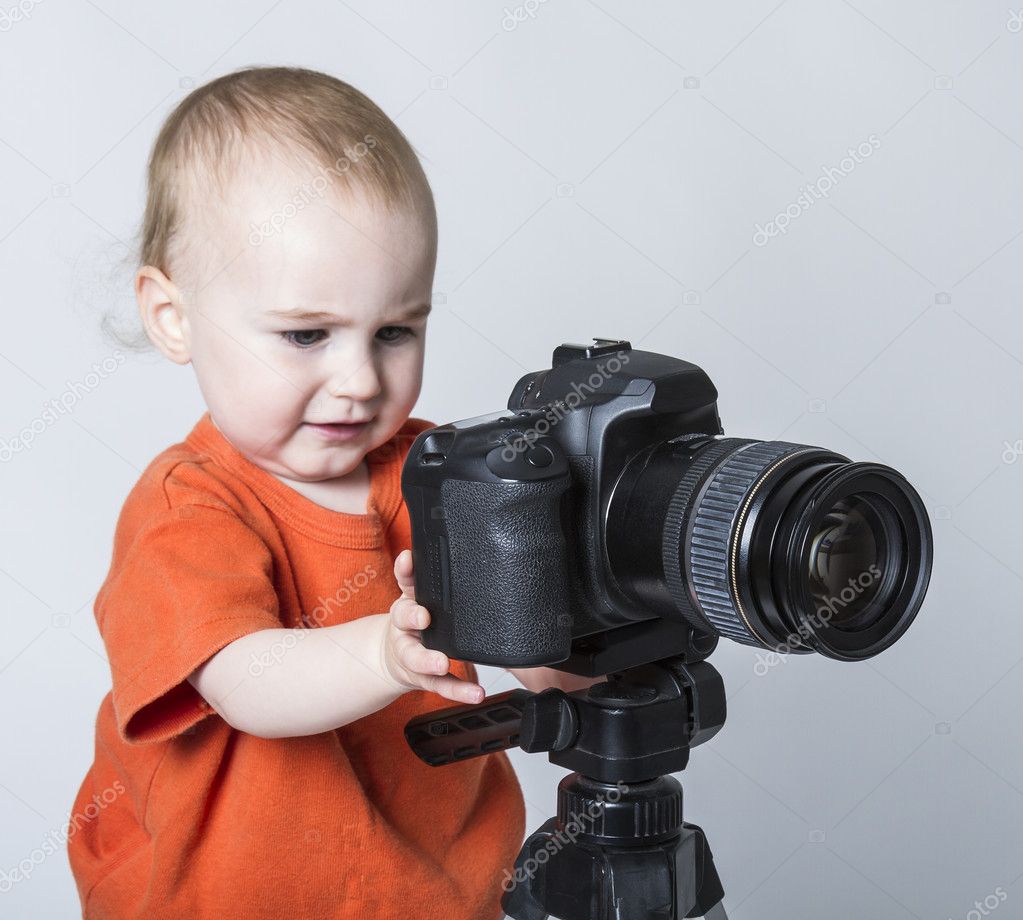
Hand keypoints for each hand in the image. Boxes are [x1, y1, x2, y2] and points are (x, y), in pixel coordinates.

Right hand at [380, 549, 484, 704]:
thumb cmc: (414, 623)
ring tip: (442, 664)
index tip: (408, 561)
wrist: (394, 658)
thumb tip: (426, 550)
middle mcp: (405, 629)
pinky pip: (442, 686)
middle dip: (412, 616)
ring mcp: (413, 656)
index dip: (405, 571)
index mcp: (406, 603)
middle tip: (424, 617)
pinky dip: (459, 691)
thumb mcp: (415, 597)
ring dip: (429, 661)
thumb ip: (421, 576)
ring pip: (417, 659)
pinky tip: (476, 693)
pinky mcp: (426, 679)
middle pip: (403, 620)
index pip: (404, 581)